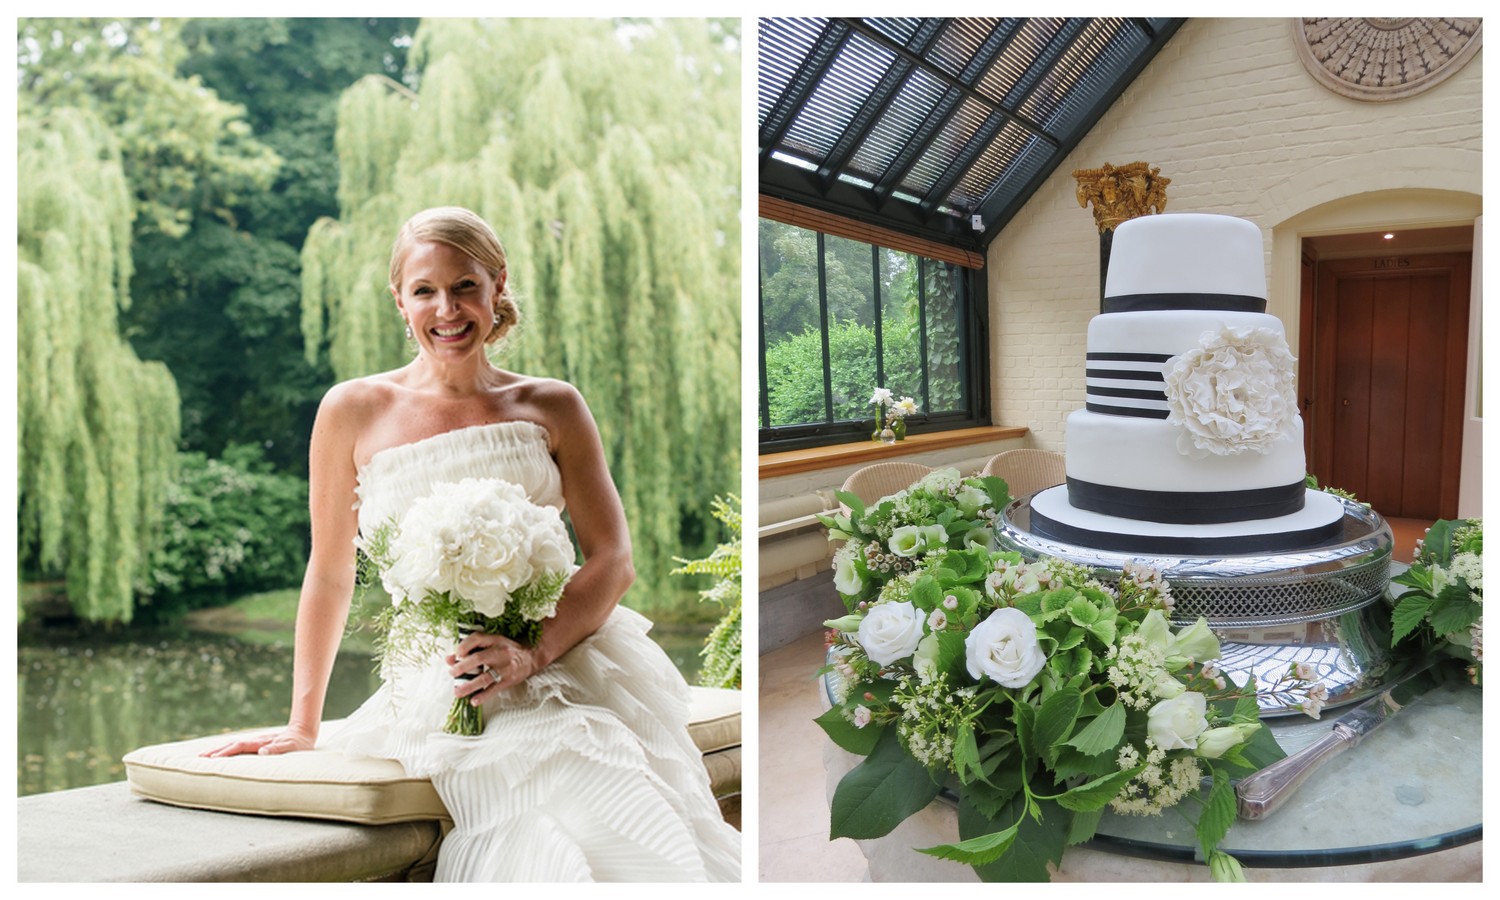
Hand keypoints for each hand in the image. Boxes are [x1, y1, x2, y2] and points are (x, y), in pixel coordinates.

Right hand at [200, 726, 316, 757]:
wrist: (303, 732)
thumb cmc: (299, 743)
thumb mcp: (291, 747)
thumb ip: (277, 748)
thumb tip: (261, 752)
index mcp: (261, 742)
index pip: (239, 747)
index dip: (226, 752)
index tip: (213, 758)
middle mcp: (255, 741)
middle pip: (231, 744)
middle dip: (215, 751)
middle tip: (198, 758)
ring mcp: (255, 742)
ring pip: (233, 745)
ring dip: (218, 750)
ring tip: (203, 756)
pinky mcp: (256, 745)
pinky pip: (238, 748)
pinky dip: (226, 750)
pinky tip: (219, 755)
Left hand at [447, 631, 540, 706]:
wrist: (530, 657)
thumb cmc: (507, 649)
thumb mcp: (491, 643)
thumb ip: (470, 649)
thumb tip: (449, 659)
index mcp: (494, 640)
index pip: (477, 639)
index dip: (465, 645)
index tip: (456, 653)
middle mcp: (499, 653)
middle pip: (479, 659)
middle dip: (463, 667)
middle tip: (452, 673)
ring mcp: (504, 668)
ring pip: (485, 677)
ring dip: (469, 686)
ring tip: (457, 692)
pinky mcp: (508, 680)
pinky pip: (494, 689)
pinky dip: (483, 696)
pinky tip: (474, 701)